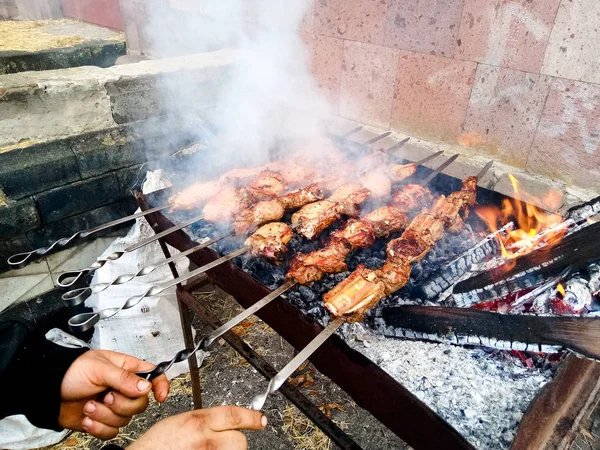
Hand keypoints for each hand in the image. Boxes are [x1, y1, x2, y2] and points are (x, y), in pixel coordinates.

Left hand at [59, 350, 169, 438]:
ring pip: (125, 420)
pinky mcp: (103, 421)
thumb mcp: (99, 368)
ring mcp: (113, 406)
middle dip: (121, 404)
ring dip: (105, 415)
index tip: (160, 396)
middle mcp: (123, 388)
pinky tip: (87, 418)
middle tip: (105, 396)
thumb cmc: (72, 371)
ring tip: (89, 405)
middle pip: (140, 403)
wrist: (47, 390)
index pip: (153, 376)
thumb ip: (124, 378)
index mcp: (127, 369)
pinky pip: (111, 431)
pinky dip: (98, 427)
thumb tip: (146, 388)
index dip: (161, 385)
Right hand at [127, 406, 266, 449]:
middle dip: (237, 440)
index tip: (260, 420)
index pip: (235, 415)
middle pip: (240, 440)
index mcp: (198, 421)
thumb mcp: (180, 421)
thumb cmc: (155, 445)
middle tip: (227, 441)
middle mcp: (206, 441)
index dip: (252, 417)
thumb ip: (204, 420)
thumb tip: (224, 422)